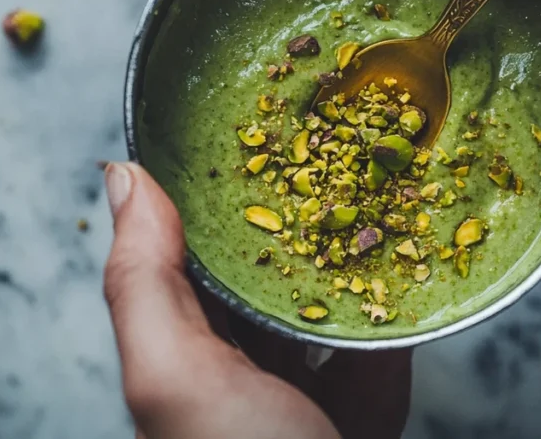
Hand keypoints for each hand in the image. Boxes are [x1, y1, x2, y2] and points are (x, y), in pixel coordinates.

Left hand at [101, 162, 411, 438]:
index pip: (192, 257)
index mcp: (186, 358)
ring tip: (379, 188)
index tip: (247, 129)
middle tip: (328, 146)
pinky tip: (417, 261)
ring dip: (357, 252)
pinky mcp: (367, 410)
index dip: (212, 194)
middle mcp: (243, 374)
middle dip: (295, 215)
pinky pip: (385, 344)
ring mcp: (309, 395)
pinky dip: (402, 305)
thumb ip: (145, 282)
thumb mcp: (176, 377)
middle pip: (268, 273)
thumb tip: (123, 177)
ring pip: (332, 303)